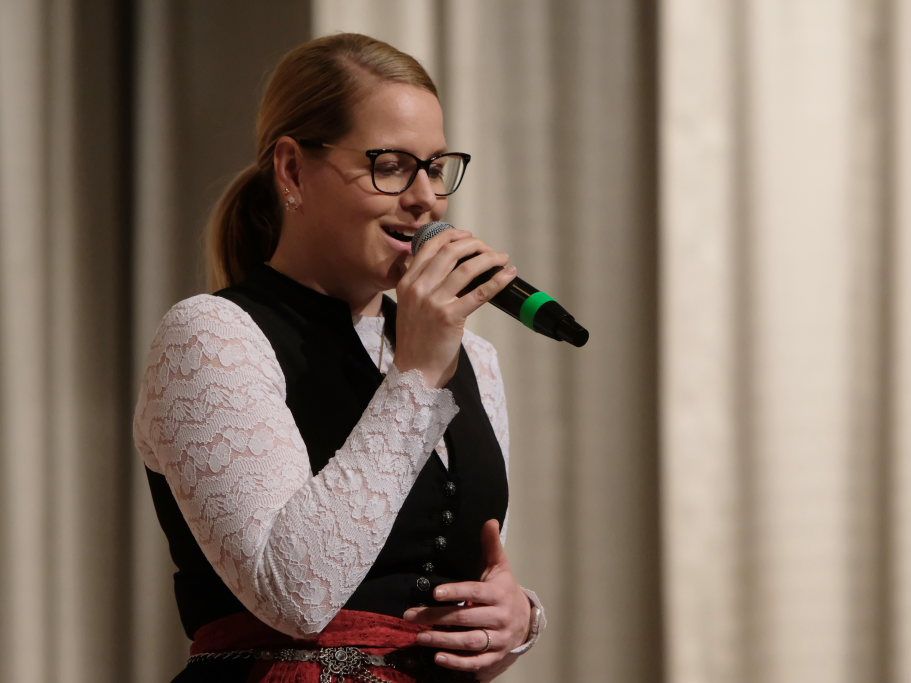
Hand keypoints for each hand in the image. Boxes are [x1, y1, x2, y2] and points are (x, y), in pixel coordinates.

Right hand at [393, 229, 515, 387]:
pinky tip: (508, 274)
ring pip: (466, 268)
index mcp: (407, 282)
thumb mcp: (410, 305)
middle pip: (450, 252)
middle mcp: (418, 288)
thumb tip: (447, 265)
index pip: (430, 247)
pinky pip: (479, 292)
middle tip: (488, 249)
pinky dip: (497, 281)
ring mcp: (433, 302)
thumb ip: (421, 284)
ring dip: (489, 258)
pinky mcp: (450, 317)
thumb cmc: (417, 339)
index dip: (452, 236)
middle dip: (474, 245)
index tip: (468, 236)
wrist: (415, 370)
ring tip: (502, 258)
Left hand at [403, 520, 531, 679]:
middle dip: (437, 617)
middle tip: (412, 616)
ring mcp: (498, 639)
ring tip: (420, 637)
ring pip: (470, 641)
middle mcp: (500, 617)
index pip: (475, 592)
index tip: (435, 593)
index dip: (456, 592)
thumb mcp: (500, 567)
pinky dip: (457, 662)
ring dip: (443, 640)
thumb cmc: (504, 590)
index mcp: (499, 593)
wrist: (527, 620)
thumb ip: (491, 546)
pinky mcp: (495, 656)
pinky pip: (476, 662)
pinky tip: (438, 657)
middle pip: (466, 618)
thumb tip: (489, 521)